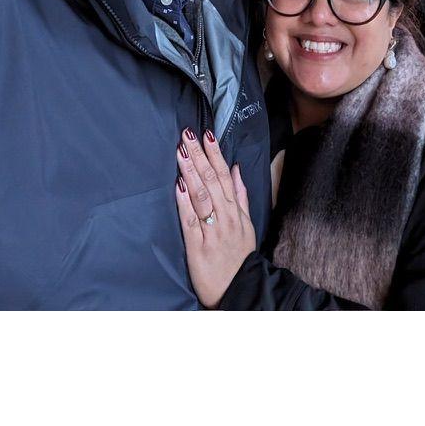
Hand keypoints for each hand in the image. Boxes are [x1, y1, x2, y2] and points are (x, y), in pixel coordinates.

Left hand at [175, 128, 256, 308]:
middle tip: (187, 135)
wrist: (239, 290)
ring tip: (181, 151)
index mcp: (235, 211)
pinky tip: (178, 185)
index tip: (206, 134)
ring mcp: (212, 231)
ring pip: (201, 196)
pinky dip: (184, 202)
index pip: (224, 176)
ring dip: (190, 171)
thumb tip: (236, 169)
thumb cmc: (239, 256)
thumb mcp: (246, 224)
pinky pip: (190, 220)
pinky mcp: (198, 246)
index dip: (215, 154)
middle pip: (211, 181)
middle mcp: (225, 217)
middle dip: (198, 155)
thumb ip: (241, 196)